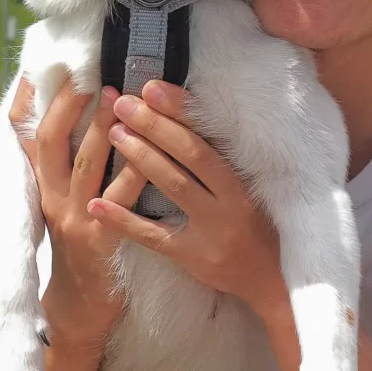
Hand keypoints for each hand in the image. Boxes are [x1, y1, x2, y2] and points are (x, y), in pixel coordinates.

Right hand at [10, 76, 146, 347]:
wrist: (82, 308)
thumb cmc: (80, 244)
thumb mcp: (60, 203)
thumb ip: (63, 166)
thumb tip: (63, 118)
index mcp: (45, 186)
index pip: (33, 136)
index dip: (37, 104)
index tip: (49, 71)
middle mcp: (54, 198)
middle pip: (53, 143)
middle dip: (69, 107)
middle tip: (90, 77)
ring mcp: (76, 219)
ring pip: (86, 165)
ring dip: (103, 131)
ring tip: (120, 100)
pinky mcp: (101, 240)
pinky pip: (119, 201)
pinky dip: (134, 175)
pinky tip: (150, 154)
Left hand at [88, 80, 286, 317]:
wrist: (274, 283)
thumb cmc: (263, 228)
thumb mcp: (253, 190)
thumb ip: (225, 162)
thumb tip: (187, 119)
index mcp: (246, 180)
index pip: (208, 138)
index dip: (180, 111)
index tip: (152, 88)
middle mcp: (231, 201)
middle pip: (190, 155)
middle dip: (154, 126)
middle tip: (122, 102)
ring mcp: (211, 231)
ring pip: (174, 186)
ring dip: (141, 157)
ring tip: (114, 132)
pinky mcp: (193, 258)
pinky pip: (153, 236)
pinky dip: (123, 220)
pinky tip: (97, 204)